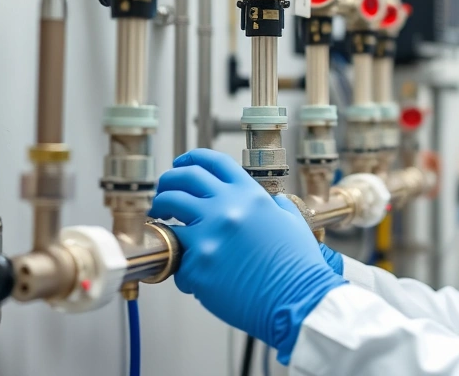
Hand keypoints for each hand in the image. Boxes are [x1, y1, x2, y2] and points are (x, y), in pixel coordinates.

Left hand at [149, 149, 346, 363]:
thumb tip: (270, 201)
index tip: (181, 163)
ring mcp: (209, 234)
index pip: (212, 161)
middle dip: (168, 182)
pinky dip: (182, 266)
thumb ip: (275, 206)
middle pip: (183, 179)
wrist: (297, 299)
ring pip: (167, 209)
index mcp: (249, 195)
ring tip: (161, 221)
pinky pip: (176, 258)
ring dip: (160, 213)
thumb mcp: (292, 222)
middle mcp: (226, 207)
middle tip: (164, 192)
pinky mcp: (197, 264)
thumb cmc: (298, 266)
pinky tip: (194, 274)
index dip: (192, 158)